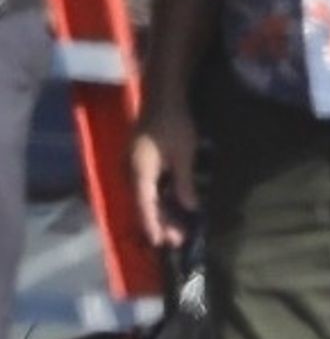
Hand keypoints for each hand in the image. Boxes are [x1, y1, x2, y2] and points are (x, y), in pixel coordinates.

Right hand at [131, 107, 200, 249]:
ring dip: (160, 211)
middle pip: (144, 205)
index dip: (154, 226)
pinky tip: (171, 204)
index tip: (161, 243)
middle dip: (160, 223)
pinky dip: (158, 198)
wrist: (162, 95)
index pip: (145, 207)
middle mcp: (132, 172)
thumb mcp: (184, 154)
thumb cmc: (174, 123)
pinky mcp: (139, 160)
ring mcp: (133, 166)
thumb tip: (189, 208)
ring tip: (176, 227)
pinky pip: (147, 186)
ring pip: (146, 196)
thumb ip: (184, 183)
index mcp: (140, 173)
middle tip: (177, 239)